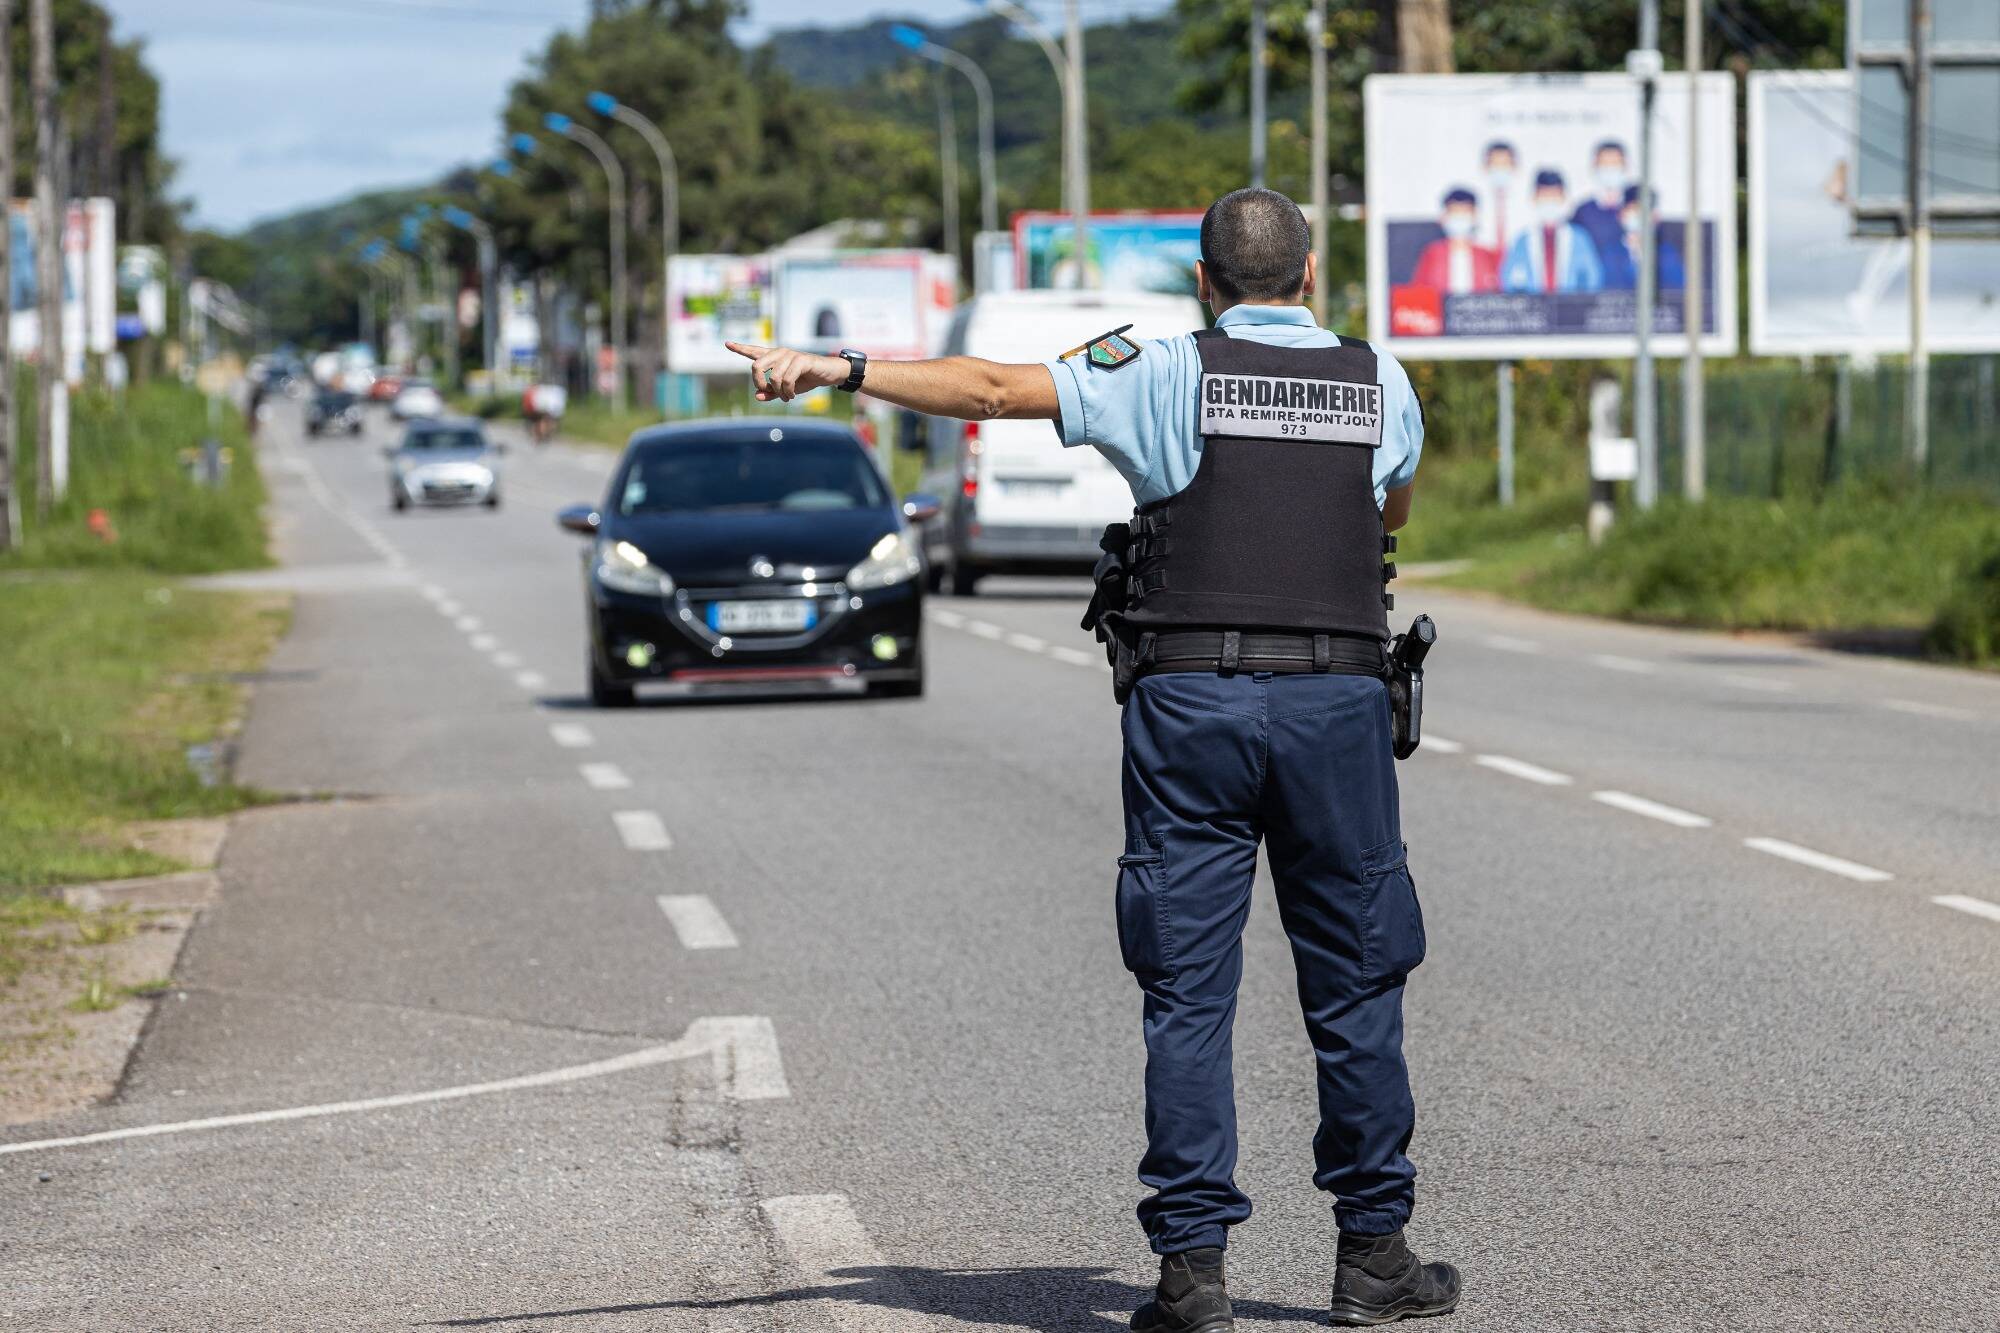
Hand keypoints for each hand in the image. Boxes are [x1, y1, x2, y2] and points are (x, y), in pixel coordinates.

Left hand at [725, 342, 848, 402]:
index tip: (727, 343)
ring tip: (787, 398)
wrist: (829, 374)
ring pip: (773, 377)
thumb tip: (757, 396)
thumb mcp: (786, 389)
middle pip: (756, 366)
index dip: (740, 348)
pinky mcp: (801, 360)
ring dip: (779, 392)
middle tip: (768, 393)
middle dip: (760, 383)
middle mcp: (780, 353)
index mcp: (775, 358)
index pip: (754, 352)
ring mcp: (790, 355)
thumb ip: (771, 393)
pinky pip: (787, 379)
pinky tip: (792, 395)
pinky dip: (788, 391)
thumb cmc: (807, 379)